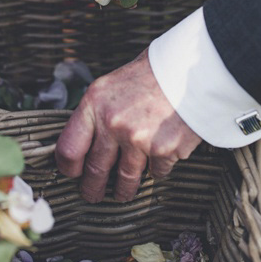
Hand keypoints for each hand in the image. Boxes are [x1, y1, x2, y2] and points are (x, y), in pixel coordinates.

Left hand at [56, 50, 200, 202]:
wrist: (192, 67)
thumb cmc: (155, 71)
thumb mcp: (114, 83)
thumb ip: (99, 110)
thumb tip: (88, 136)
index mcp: (95, 103)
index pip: (69, 148)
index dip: (68, 167)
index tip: (72, 173)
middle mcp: (113, 123)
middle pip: (95, 169)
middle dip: (93, 188)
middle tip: (93, 194)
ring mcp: (138, 139)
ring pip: (125, 177)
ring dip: (123, 189)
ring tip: (122, 193)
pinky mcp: (164, 150)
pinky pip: (156, 171)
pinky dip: (157, 169)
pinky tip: (158, 162)